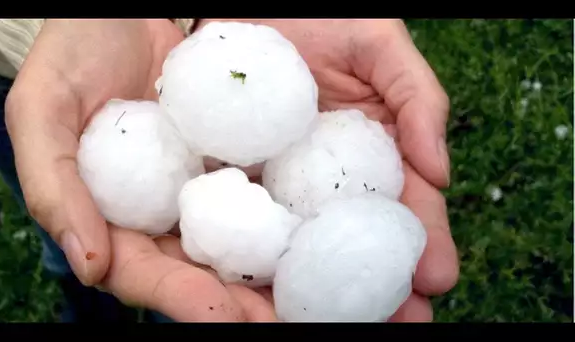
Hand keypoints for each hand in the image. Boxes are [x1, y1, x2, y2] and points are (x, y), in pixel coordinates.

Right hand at [5, 19, 274, 321]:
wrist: (117, 13)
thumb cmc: (71, 54)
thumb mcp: (43, 110)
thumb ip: (53, 185)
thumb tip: (88, 264)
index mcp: (109, 215)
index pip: (142, 271)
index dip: (181, 298)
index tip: (222, 317)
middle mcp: (156, 211)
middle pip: (197, 270)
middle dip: (237, 303)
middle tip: (280, 321)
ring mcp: (195, 185)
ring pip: (231, 239)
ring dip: (266, 272)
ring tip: (304, 293)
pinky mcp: (226, 156)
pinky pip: (253, 189)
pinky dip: (279, 215)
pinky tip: (311, 231)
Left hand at [197, 19, 458, 320]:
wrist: (241, 5)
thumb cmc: (317, 16)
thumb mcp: (377, 44)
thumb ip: (416, 98)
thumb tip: (440, 171)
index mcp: (369, 152)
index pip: (404, 204)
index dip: (424, 241)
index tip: (437, 277)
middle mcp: (326, 179)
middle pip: (356, 240)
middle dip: (379, 285)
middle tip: (400, 321)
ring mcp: (277, 186)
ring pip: (302, 248)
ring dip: (319, 292)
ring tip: (331, 323)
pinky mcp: (229, 182)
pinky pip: (242, 226)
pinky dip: (255, 263)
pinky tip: (266, 292)